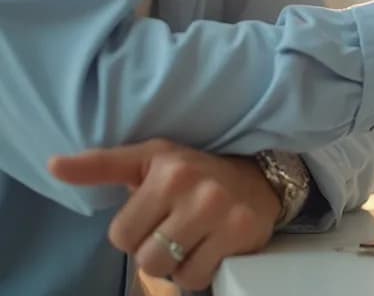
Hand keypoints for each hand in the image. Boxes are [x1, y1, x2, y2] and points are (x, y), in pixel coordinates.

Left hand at [47, 139, 282, 290]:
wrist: (258, 178)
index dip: (135, 233)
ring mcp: (221, 213)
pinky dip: (200, 270)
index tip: (154, 216)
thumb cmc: (193, 171)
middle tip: (174, 231)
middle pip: (146, 258)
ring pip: (171, 271)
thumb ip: (100, 165)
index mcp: (166, 172)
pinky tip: (210, 249)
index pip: (121, 235)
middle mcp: (195, 191)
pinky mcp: (241, 234)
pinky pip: (199, 276)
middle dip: (156, 251)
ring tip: (191, 241)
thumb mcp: (148, 159)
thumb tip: (52, 166)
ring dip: (177, 264)